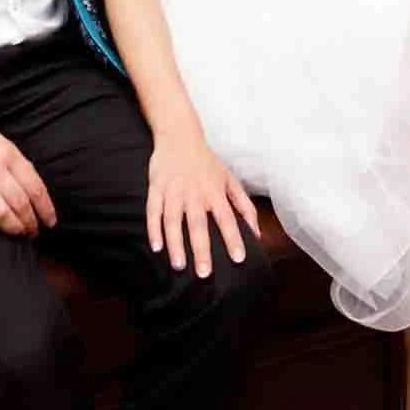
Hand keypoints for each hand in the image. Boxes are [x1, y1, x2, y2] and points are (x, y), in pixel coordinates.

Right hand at [0, 96, 56, 236]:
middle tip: (33, 232)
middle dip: (30, 222)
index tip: (50, 222)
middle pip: (19, 204)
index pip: (34, 187)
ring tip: (17, 233)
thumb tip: (32, 189)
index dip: (45, 209)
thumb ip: (14, 162)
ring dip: (11, 227)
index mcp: (6, 152)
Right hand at [146, 130, 259, 277]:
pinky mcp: (156, 187)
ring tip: (179, 265)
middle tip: (204, 274)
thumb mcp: (230, 179)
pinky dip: (153, 229)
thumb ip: (244, 206)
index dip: (233, 238)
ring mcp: (173, 190)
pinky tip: (156, 247)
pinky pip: (153, 210)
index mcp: (215, 190)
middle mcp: (194, 192)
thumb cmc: (207, 162)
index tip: (238, 258)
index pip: (227, 218)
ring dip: (176, 244)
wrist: (179, 135)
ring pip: (173, 220)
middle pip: (198, 224)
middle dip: (201, 250)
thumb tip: (256, 233)